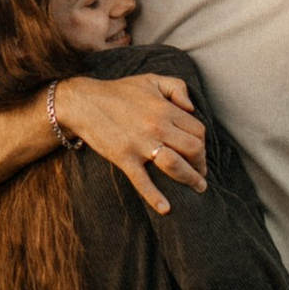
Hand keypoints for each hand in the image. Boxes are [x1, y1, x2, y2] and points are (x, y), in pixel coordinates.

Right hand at [55, 71, 206, 213]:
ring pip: (175, 165)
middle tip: (201, 172)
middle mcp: (157, 127)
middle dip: (201, 163)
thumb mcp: (152, 80)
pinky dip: (155, 197)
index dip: (203, 144)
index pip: (197, 130)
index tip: (200, 153)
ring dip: (190, 179)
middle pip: (193, 149)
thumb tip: (192, 108)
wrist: (85, 102)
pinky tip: (166, 209)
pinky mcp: (125, 158)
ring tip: (198, 188)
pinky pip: (143, 181)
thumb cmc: (120, 92)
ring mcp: (141, 144)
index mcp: (165, 109)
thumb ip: (177, 87)